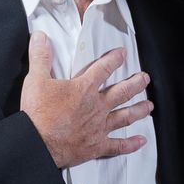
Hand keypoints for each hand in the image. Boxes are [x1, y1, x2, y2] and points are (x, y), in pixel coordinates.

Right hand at [19, 32, 152, 168]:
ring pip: (125, 116)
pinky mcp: (96, 146)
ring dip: (139, 110)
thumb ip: (40, 57)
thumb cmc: (38, 114)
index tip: (122, 54)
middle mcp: (97, 107)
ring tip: (148, 106)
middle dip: (136, 84)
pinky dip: (131, 144)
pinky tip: (141, 141)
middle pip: (122, 92)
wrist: (37, 143)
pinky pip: (118, 146)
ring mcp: (99, 127)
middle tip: (145, 79)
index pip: (103, 69)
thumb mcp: (35, 80)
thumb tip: (40, 37)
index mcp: (84, 89)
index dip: (114, 59)